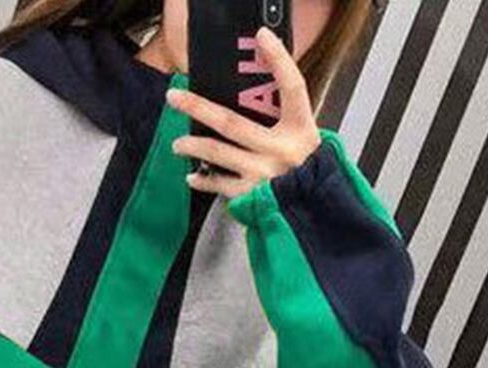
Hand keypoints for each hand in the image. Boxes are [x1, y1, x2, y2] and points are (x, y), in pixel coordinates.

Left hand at [167, 25, 321, 198]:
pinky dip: (203, 179)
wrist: (313, 210)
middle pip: (232, 122)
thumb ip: (281, 120)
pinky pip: (220, 184)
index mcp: (301, 128)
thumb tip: (246, 99)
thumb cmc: (305, 172)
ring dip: (193, 145)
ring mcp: (265, 173)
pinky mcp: (253, 195)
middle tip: (174, 98)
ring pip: (219, 153)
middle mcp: (282, 149)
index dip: (279, 59)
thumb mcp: (303, 140)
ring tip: (178, 143)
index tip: (262, 37)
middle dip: (198, 107)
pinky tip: (192, 176)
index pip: (292, 85)